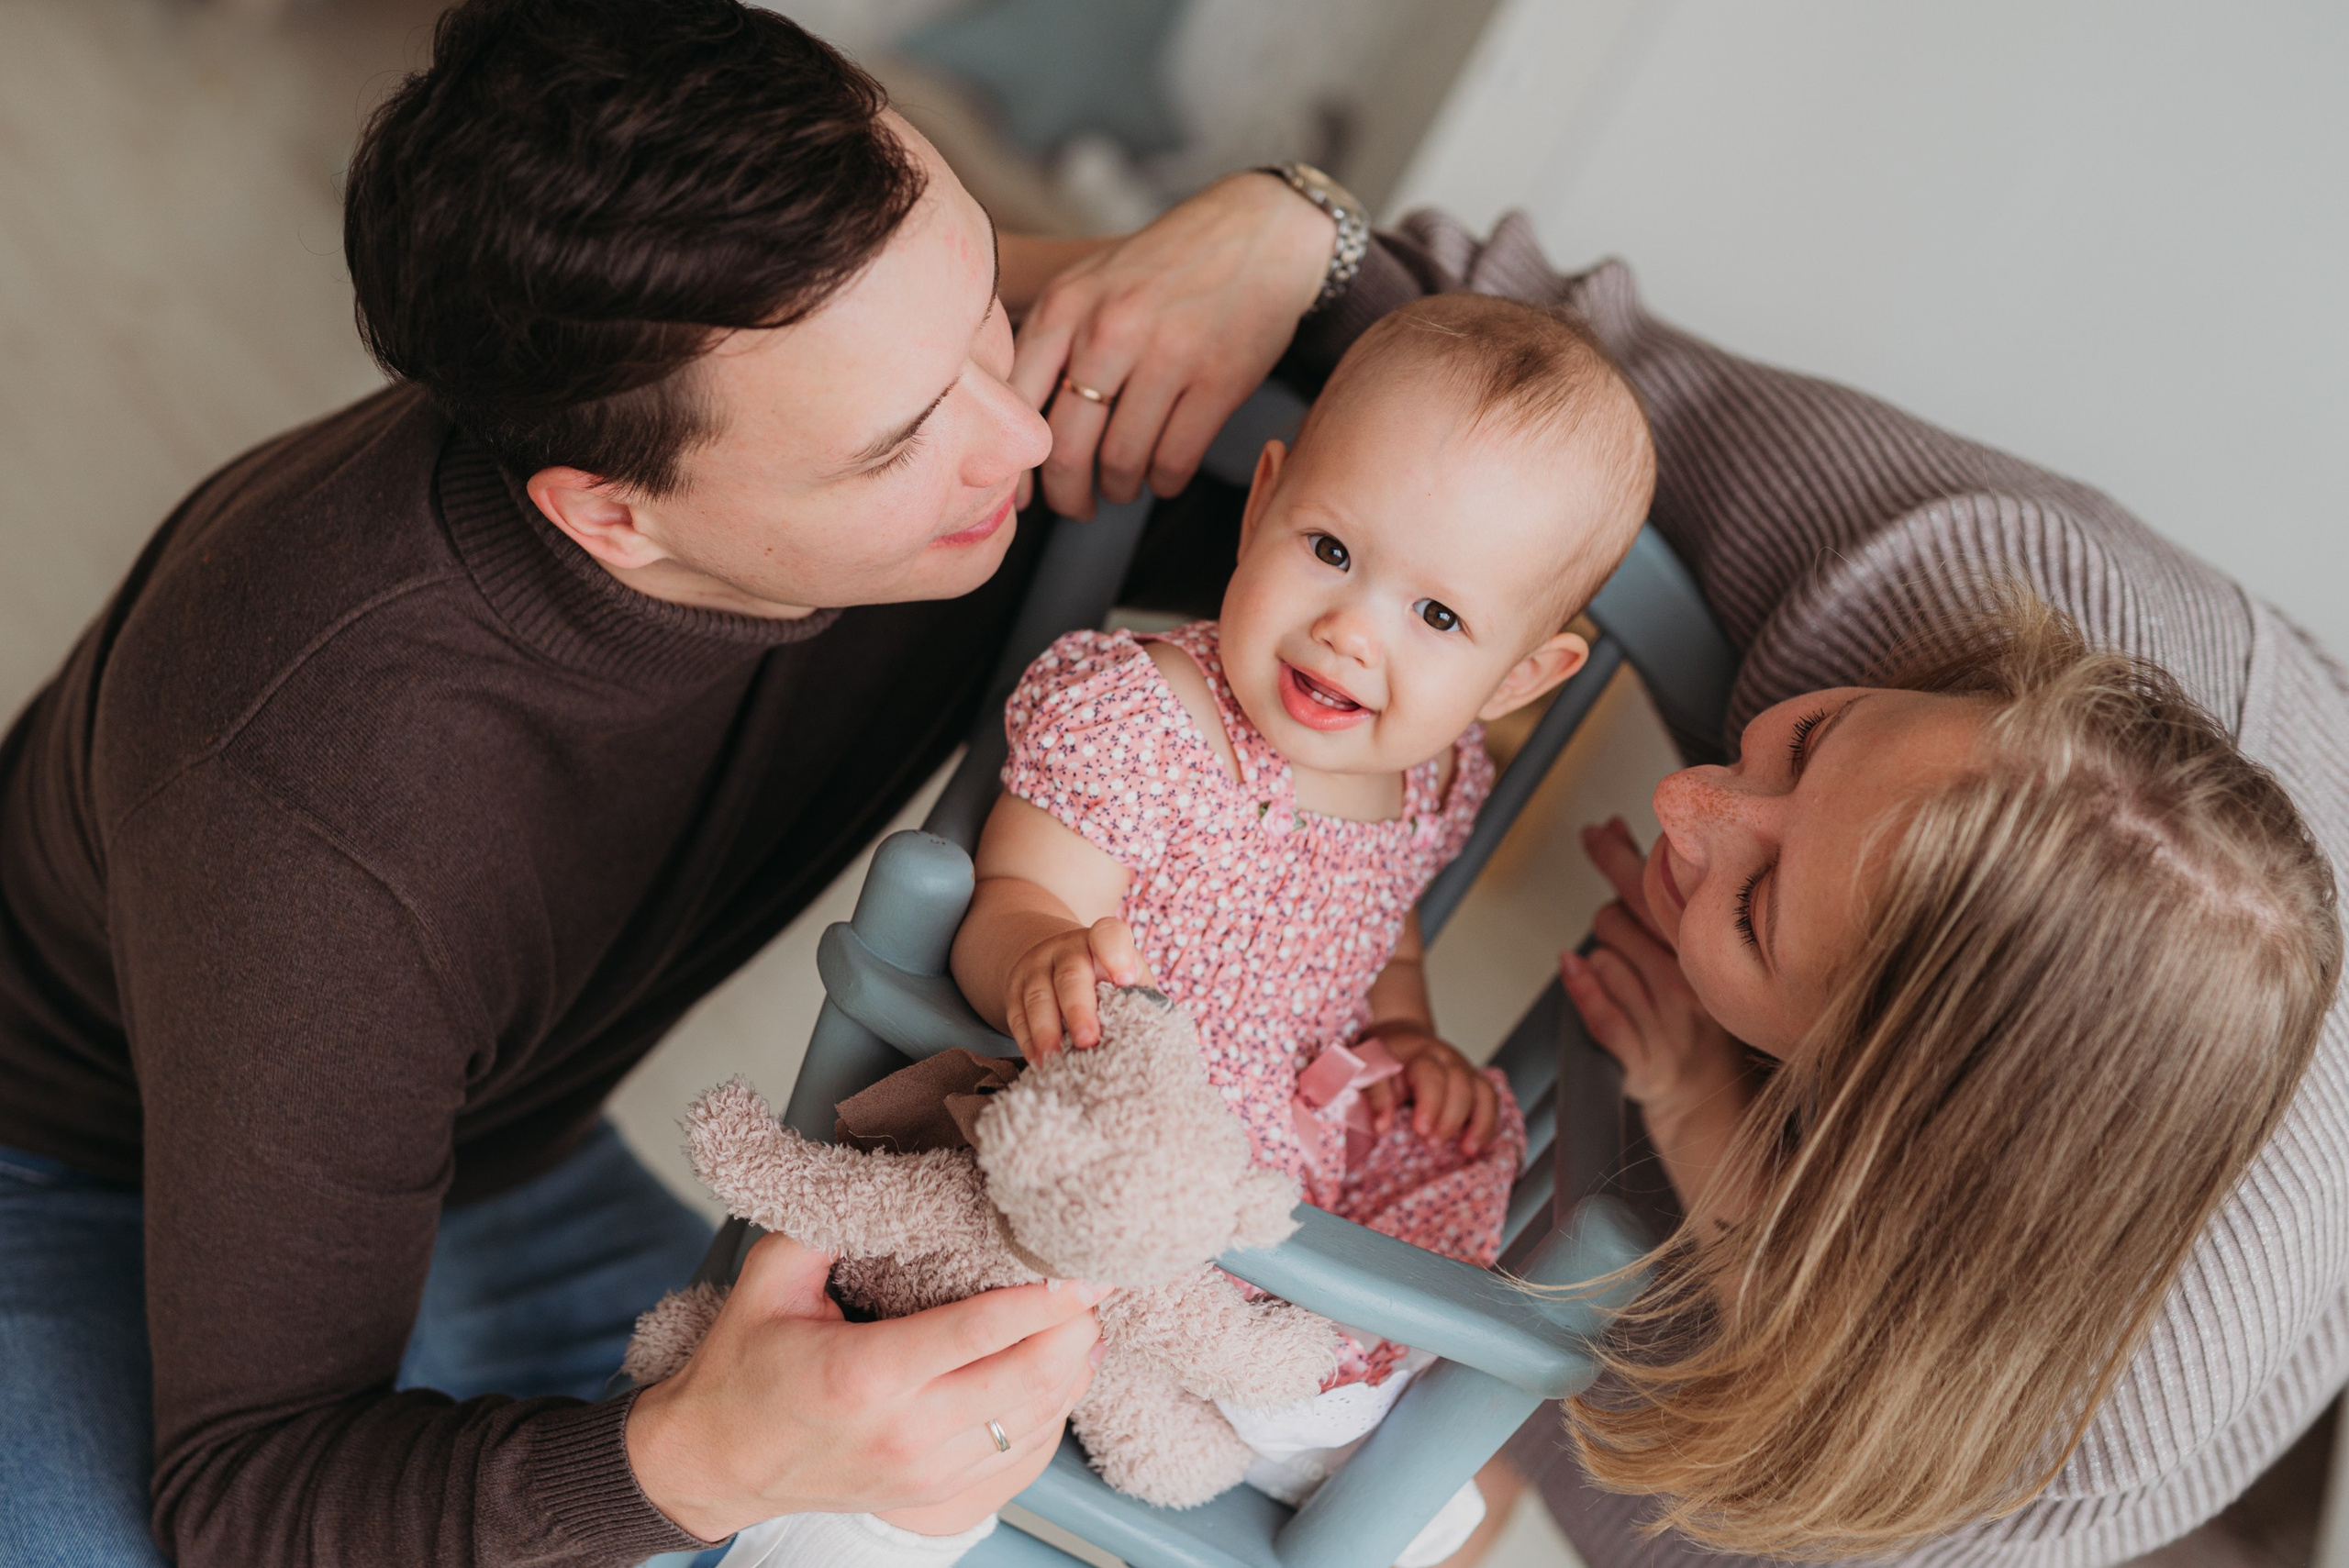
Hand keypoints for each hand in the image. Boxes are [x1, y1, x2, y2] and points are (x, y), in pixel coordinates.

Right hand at [625, 1233, 1106, 1542]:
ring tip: (1088, 1317)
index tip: (1087, 1267)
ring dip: (1075, 1367)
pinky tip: (1062, 1370)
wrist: (714, 1463)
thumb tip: (890, 1169)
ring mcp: (926, 1473)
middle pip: (1027, 1380)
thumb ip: (829, 1219)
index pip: (980, 1332)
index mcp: (864, 1376)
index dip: (1045, 1300)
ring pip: (1037, 1421)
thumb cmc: (742, 1369)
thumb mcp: (771, 1278)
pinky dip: (1055, 1408)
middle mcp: (905, 1433)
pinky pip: (1024, 1453)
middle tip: (1099, 1281)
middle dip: (1077, 1327)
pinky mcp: (938, 1495)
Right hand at [1004, 917, 1148, 1059]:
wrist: (1054, 957)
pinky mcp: (1015, 988)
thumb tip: (1179, 1040)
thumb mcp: (1126, 975)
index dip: (1116, 954)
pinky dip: (1026, 1040)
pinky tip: (1039, 1061)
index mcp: (1102, 941)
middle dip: (1078, 1009)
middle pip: (1071, 975)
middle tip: (1088, 1040)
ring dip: (1046, 1030)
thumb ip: (1145, 999)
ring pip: (1038, 996)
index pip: (1109, 934)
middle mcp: (1067, 949)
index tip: (1125, 981)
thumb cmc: (1105, 976)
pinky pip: (1017, 1014)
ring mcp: (1036, 966)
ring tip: (1054, 1060)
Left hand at [1011, 171, 1331, 517]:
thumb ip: (1052, 341)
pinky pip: (1174, 460)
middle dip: (1068, 495)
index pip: (1017, 404)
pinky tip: (1164, 474)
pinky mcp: (1219, 379)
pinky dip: (1164, 482)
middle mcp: (1109, 329)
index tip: (1020, 494)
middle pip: (1066, 448)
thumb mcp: (1092, 282)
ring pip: (1120, 461)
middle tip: (1077, 505)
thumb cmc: (1166, 268)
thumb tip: (1016, 430)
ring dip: (1119, 488)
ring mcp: (1167, 354)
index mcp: (1066, 305)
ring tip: (1124, 484)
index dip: (1015, 464)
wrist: (1259, 232)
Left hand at [1362, 1025, 1500, 1156]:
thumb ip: (1371, 1096)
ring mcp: (1460, 1066)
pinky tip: (1475, 1147)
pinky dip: (1487, 1124)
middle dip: (1444, 1112)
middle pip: (1452, 1078)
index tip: (1383, 1128)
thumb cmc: (1383, 1064)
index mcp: (1407, 1053)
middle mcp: (1438, 1056)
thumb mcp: (1366, 1074)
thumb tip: (1381, 1127)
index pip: (1401, 1073)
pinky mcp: (1473, 1079)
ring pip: (1476, 1088)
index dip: (1399, 1100)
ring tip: (1464, 1148)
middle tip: (1428, 1139)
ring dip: (1474, 1120)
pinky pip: (1489, 1098)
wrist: (1403, 1040)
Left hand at [1560, 819, 1746, 1126]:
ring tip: (1626, 969)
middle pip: (1617, 919)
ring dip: (1602, 956)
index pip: (1655, 888)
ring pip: (1602, 958)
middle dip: (1609, 911)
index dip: (1616, 855)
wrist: (1705, 1090)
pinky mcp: (1642, 1057)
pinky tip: (1574, 969)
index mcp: (1706, 949)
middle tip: (1613, 912)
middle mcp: (1690, 984)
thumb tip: (1613, 828)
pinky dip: (1582, 987)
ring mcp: (1667, 1022)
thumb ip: (1651, 884)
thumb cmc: (1690, 1006)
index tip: (1598, 832)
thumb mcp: (1682, 941)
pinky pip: (1600, 1012)